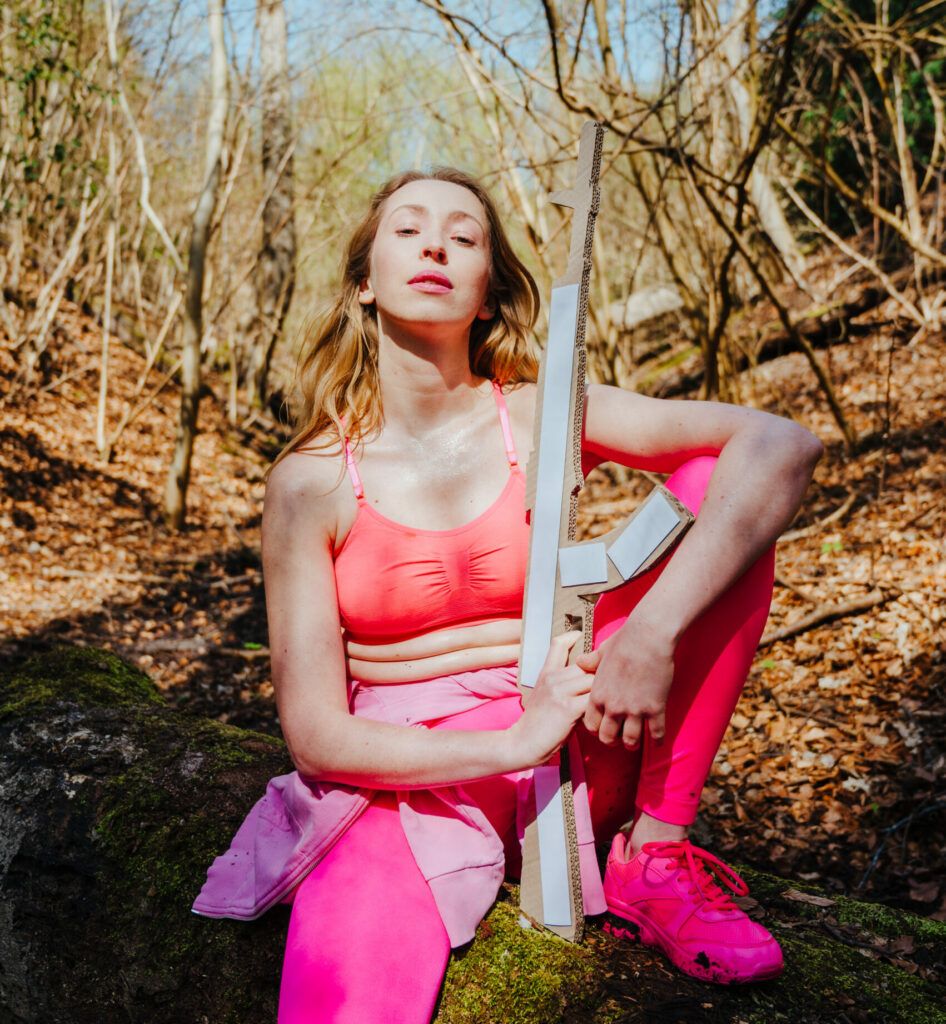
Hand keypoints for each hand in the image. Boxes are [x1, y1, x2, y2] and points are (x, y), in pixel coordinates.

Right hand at [510, 631, 593, 766]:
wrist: (523, 742)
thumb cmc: (539, 723)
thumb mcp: (545, 696)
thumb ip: (563, 684)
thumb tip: (589, 679)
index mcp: (546, 673)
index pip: (558, 644)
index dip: (571, 637)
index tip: (580, 636)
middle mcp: (553, 678)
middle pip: (587, 666)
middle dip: (599, 676)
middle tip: (607, 688)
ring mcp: (559, 691)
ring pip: (593, 681)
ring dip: (601, 693)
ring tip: (603, 706)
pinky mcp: (568, 707)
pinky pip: (593, 699)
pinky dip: (599, 708)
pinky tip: (599, 717)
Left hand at [576, 619, 674, 748]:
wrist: (648, 637)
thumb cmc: (624, 641)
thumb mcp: (601, 652)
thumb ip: (590, 662)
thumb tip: (580, 661)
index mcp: (598, 694)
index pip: (590, 723)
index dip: (595, 728)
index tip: (601, 727)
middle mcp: (614, 706)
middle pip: (607, 737)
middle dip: (611, 741)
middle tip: (617, 739)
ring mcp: (635, 709)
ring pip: (630, 740)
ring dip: (631, 744)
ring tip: (633, 743)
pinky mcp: (655, 708)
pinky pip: (656, 733)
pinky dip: (657, 740)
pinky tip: (658, 740)